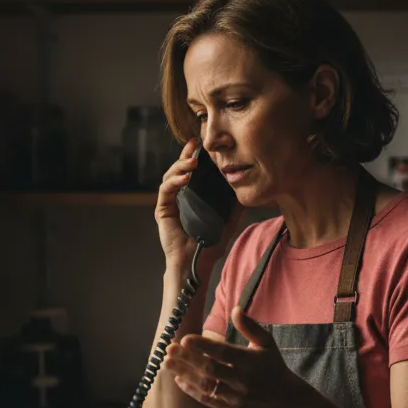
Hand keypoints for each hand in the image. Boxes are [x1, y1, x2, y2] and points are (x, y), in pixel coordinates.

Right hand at [155, 137, 241, 274]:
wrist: (196, 263)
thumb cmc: (209, 245)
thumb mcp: (228, 221)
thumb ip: (235, 207)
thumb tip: (246, 191)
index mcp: (191, 198)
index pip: (191, 172)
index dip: (195, 157)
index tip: (203, 145)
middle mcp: (177, 198)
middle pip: (178, 169)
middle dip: (185, 155)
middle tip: (195, 144)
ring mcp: (168, 203)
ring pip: (170, 176)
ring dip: (180, 166)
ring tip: (193, 161)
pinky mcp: (162, 210)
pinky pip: (165, 190)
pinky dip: (174, 181)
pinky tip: (186, 177)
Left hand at [163, 306, 301, 407]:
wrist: (285, 399)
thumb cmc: (272, 366)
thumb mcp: (267, 344)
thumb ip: (250, 326)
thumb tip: (235, 308)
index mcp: (251, 361)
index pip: (224, 352)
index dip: (204, 346)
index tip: (185, 339)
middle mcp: (243, 380)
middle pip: (211, 369)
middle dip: (188, 359)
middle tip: (169, 348)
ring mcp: (237, 396)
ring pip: (206, 385)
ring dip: (184, 374)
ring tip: (166, 362)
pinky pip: (208, 400)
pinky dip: (192, 391)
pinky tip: (178, 379)